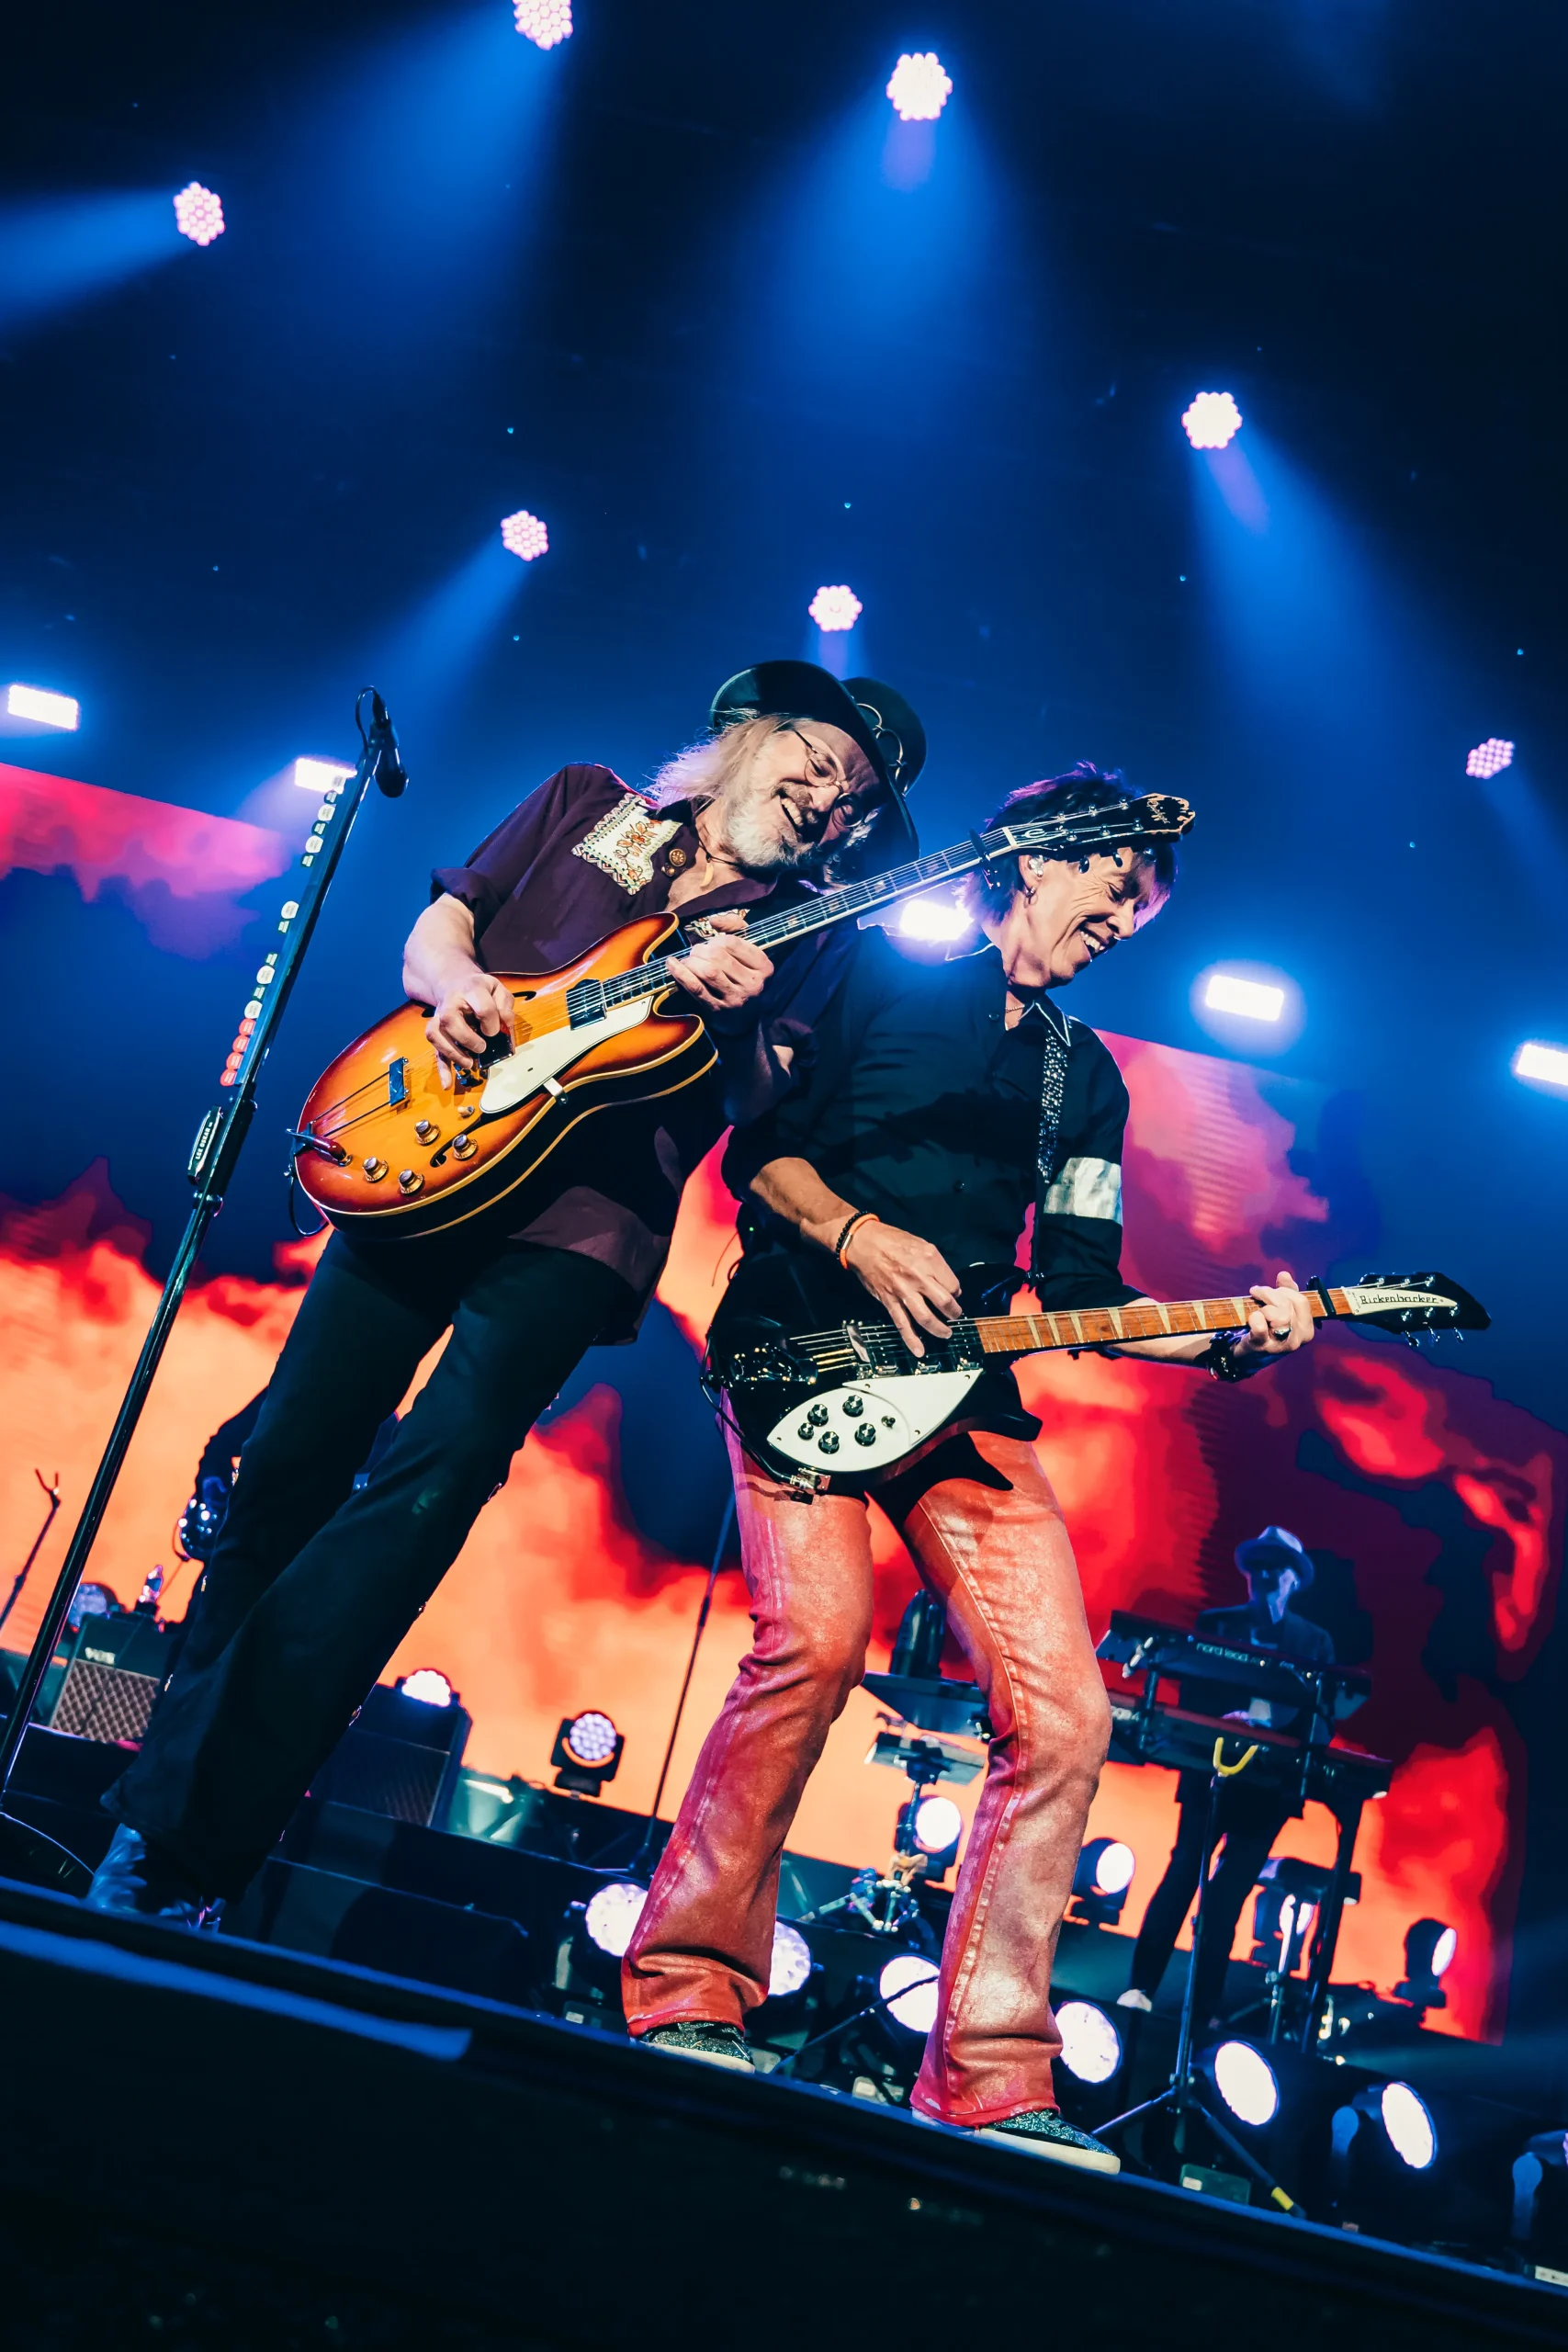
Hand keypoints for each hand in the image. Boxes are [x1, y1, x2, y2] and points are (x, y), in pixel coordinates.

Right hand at [425, 969, 515, 1071]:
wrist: (453, 983)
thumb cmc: (479, 990)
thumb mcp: (497, 989)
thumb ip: (505, 1003)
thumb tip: (506, 1021)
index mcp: (470, 990)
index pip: (482, 1006)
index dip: (492, 1020)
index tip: (496, 1030)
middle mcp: (450, 1004)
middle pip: (449, 1019)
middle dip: (467, 1038)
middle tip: (482, 1047)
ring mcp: (439, 1019)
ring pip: (436, 1035)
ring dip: (452, 1053)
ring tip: (469, 1064)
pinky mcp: (437, 1033)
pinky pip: (435, 1051)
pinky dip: (442, 1069)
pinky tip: (447, 1084)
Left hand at [666, 912, 773, 1010]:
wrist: (746, 1014)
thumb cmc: (744, 973)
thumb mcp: (748, 948)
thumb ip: (735, 927)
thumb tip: (713, 921)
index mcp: (764, 967)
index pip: (732, 943)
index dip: (715, 940)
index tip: (711, 944)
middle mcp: (753, 984)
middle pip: (718, 956)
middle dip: (700, 950)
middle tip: (696, 952)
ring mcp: (735, 999)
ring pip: (707, 971)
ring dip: (692, 961)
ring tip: (689, 960)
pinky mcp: (718, 1010)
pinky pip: (696, 988)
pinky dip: (681, 974)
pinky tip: (672, 964)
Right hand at [840, 1221, 962, 1357]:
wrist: (864, 1243)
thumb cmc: (892, 1240)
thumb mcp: (922, 1244)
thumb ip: (936, 1264)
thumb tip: (948, 1283)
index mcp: (929, 1260)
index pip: (953, 1284)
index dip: (957, 1292)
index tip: (954, 1294)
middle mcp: (918, 1277)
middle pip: (944, 1302)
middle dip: (954, 1313)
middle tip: (955, 1315)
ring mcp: (903, 1292)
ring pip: (926, 1317)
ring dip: (939, 1329)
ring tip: (946, 1333)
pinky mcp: (889, 1301)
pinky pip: (902, 1324)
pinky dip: (911, 1340)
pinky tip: (919, 1351)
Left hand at [1236, 1269, 1315, 1359]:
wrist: (1249, 1355)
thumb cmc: (1267, 1330)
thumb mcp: (1280, 1310)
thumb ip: (1286, 1292)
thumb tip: (1284, 1275)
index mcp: (1307, 1328)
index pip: (1301, 1301)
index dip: (1284, 1291)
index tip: (1269, 1290)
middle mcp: (1299, 1338)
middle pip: (1287, 1306)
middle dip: (1269, 1294)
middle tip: (1256, 1293)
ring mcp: (1282, 1345)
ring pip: (1279, 1316)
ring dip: (1263, 1307)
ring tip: (1256, 1310)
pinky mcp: (1262, 1348)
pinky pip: (1260, 1327)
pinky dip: (1254, 1318)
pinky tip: (1251, 1319)